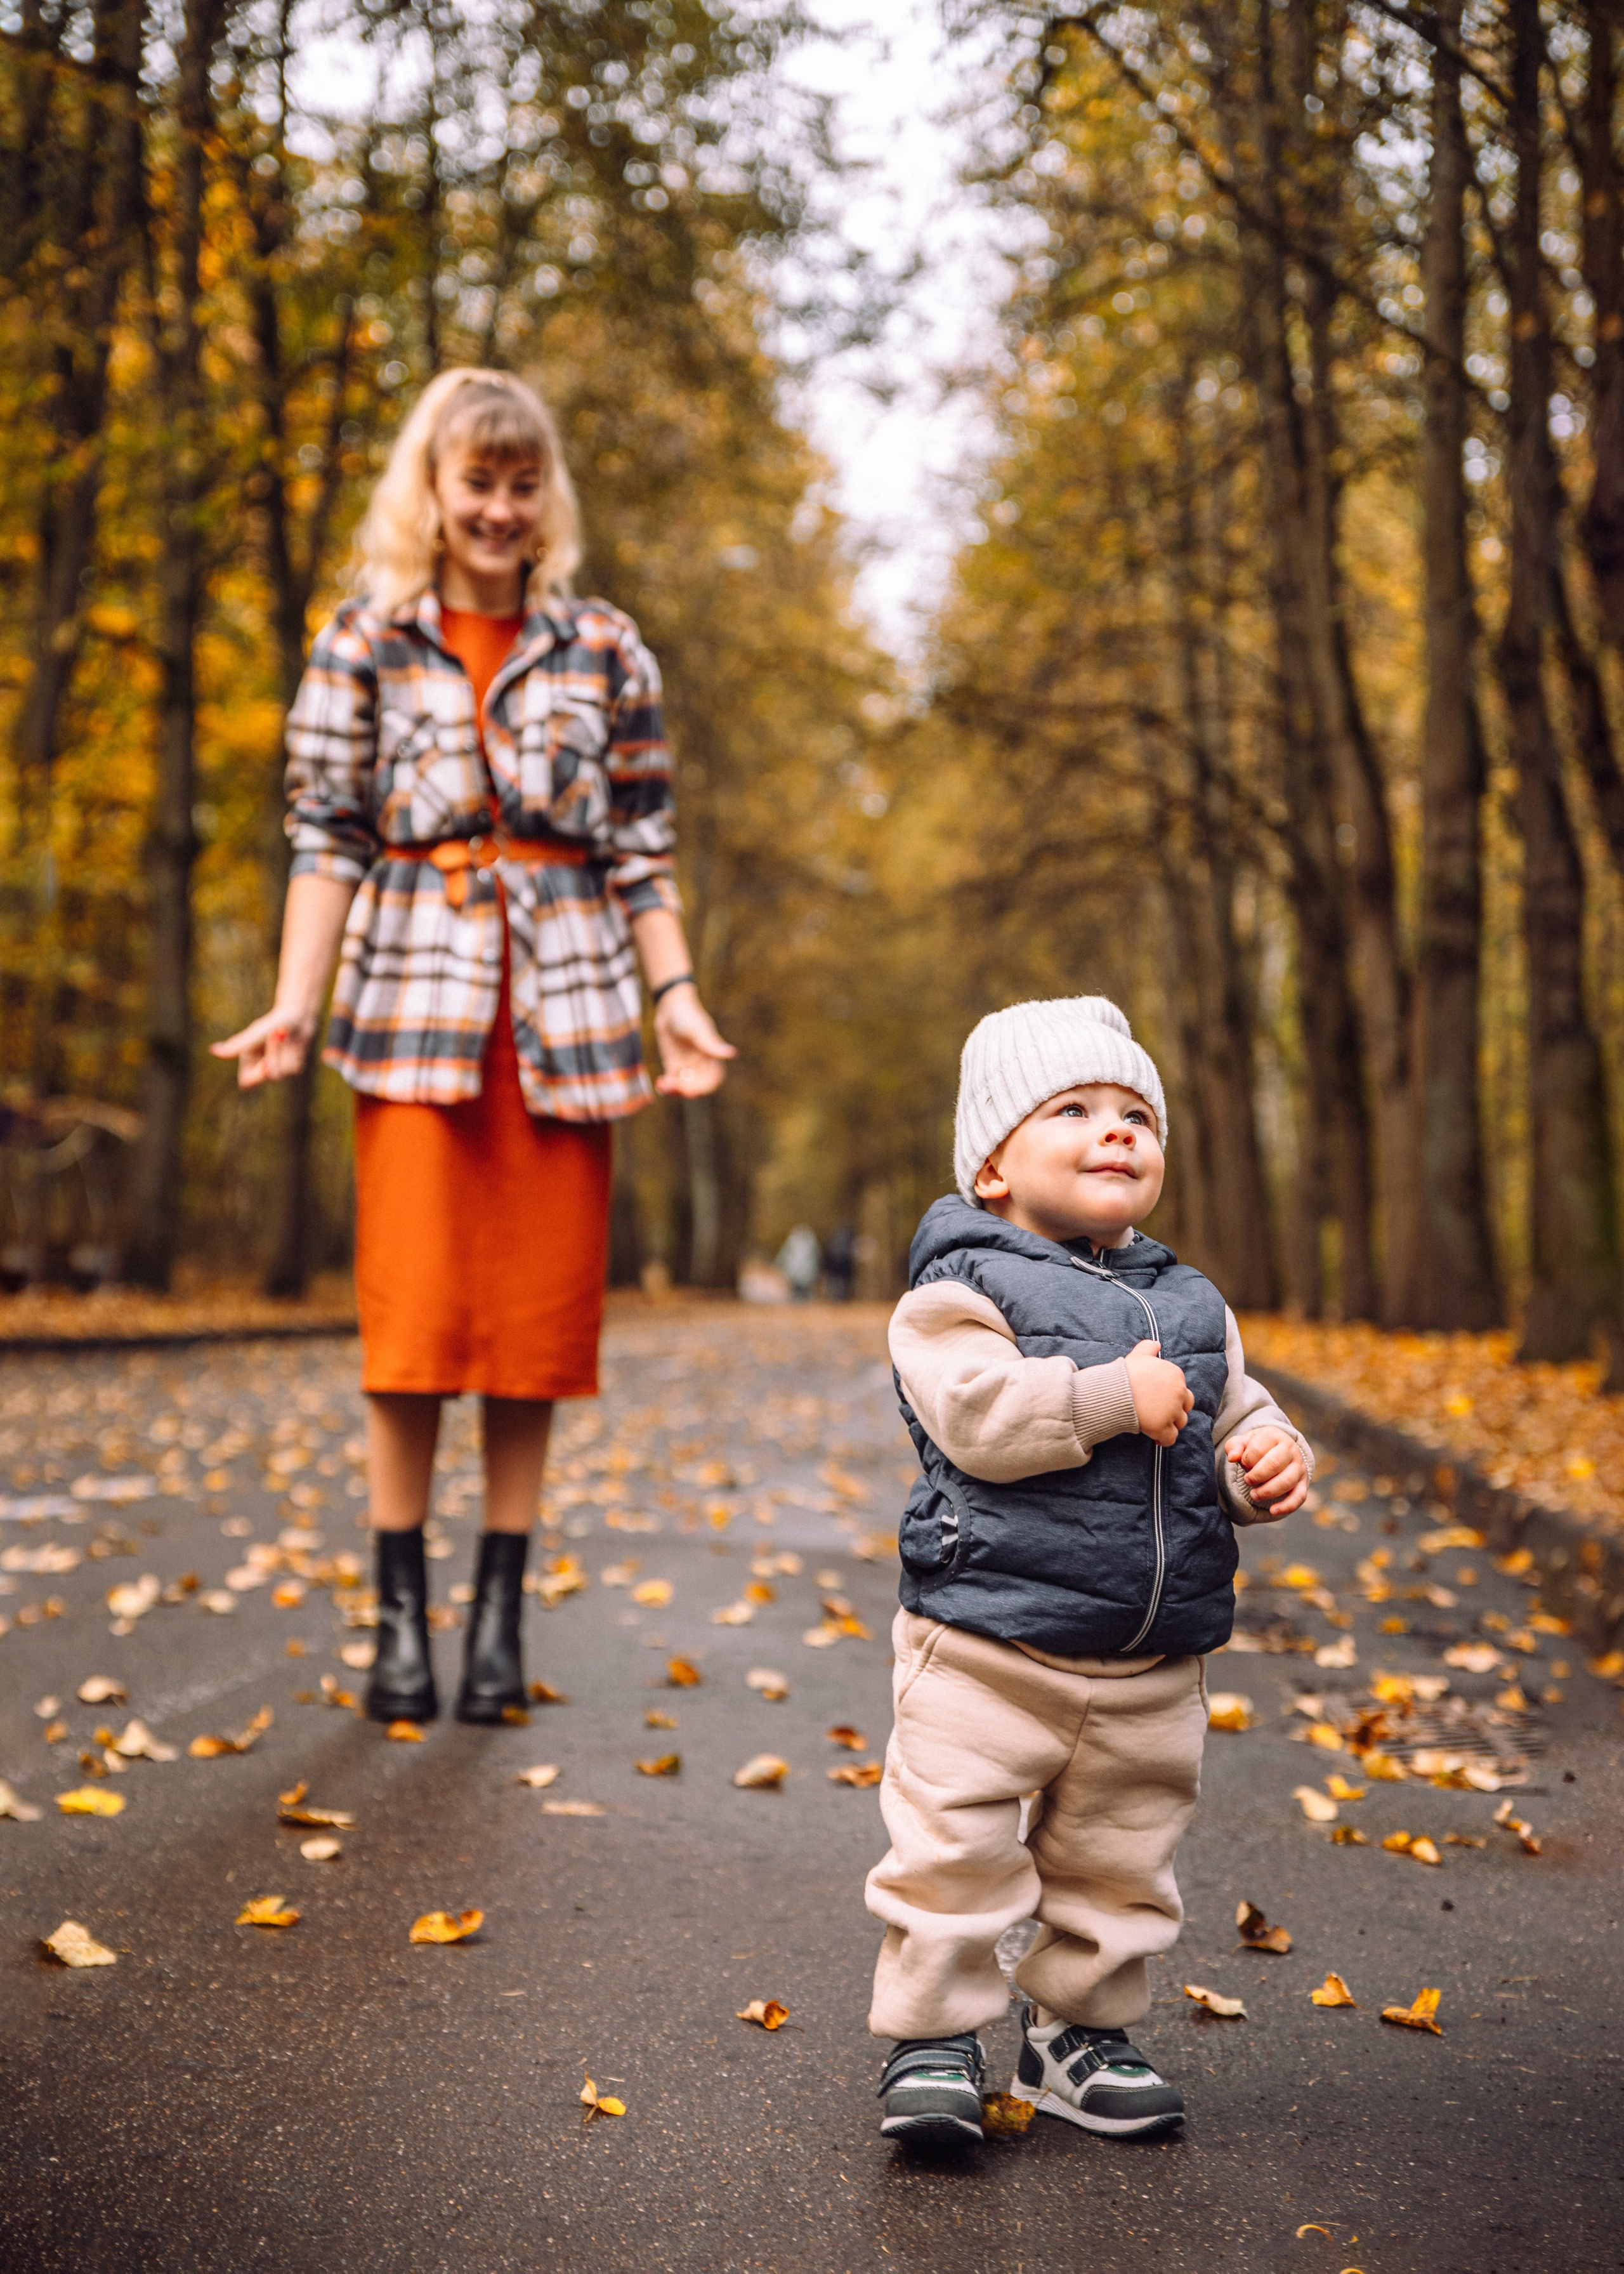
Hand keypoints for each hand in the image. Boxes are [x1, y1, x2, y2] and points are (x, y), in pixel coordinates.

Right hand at [210, 1004, 317, 1088]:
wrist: (297, 1015)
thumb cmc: (271, 1023)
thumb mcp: (255, 1034)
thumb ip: (237, 1045)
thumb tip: (212, 1050)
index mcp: (248, 1063)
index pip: (246, 1082)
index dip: (257, 1075)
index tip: (267, 1062)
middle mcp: (262, 1069)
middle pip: (270, 1076)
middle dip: (274, 1054)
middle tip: (278, 1033)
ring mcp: (279, 1071)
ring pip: (285, 1072)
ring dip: (285, 1049)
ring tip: (283, 1031)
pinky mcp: (293, 1069)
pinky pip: (295, 1068)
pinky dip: (295, 1052)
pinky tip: (293, 1041)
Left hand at [652, 984, 736, 1098]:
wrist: (670, 1008)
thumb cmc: (688, 1015)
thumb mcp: (699, 1030)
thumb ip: (712, 1044)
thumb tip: (732, 1054)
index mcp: (712, 1057)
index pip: (714, 1079)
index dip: (705, 1087)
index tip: (692, 1088)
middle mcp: (701, 1065)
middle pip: (698, 1086)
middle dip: (687, 1090)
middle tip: (673, 1086)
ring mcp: (687, 1066)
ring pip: (684, 1087)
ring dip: (675, 1091)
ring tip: (664, 1085)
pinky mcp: (674, 1065)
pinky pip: (672, 1082)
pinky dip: (666, 1086)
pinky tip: (660, 1083)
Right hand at [1124, 1338, 1192, 1445]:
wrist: (1115, 1391)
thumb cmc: (1126, 1373)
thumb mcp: (1138, 1355)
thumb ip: (1149, 1347)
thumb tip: (1156, 1343)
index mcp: (1175, 1375)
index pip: (1181, 1388)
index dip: (1170, 1395)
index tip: (1157, 1399)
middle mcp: (1178, 1392)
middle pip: (1186, 1406)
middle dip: (1176, 1410)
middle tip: (1160, 1412)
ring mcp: (1172, 1411)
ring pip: (1180, 1422)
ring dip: (1170, 1424)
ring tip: (1156, 1424)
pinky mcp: (1163, 1427)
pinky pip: (1171, 1438)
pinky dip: (1165, 1440)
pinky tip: (1157, 1440)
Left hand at [1225, 1425, 1308, 1516]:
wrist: (1279, 1449)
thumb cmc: (1258, 1447)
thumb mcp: (1244, 1441)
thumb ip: (1234, 1446)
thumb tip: (1232, 1457)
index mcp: (1274, 1436)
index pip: (1258, 1448)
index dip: (1246, 1460)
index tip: (1243, 1464)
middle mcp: (1290, 1450)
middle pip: (1274, 1463)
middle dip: (1256, 1476)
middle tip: (1247, 1480)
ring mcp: (1299, 1467)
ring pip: (1287, 1481)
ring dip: (1267, 1491)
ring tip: (1254, 1494)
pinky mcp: (1303, 1483)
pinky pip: (1299, 1497)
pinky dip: (1286, 1506)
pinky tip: (1273, 1511)